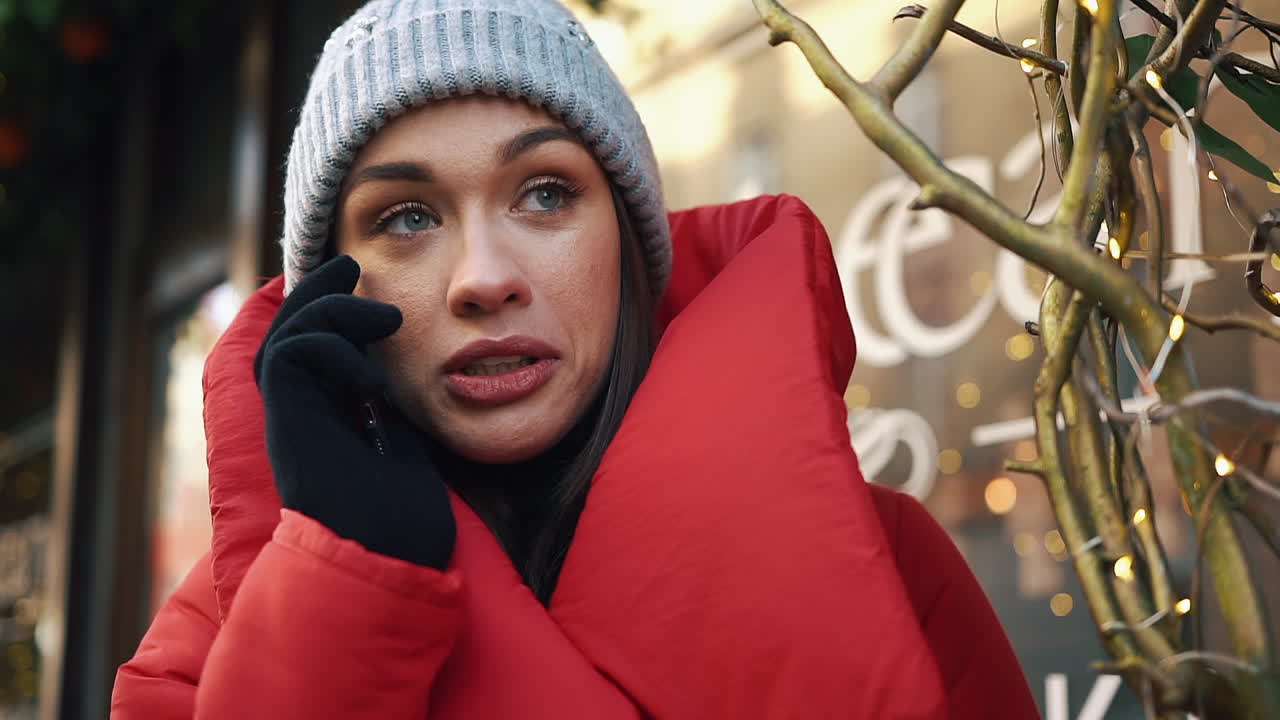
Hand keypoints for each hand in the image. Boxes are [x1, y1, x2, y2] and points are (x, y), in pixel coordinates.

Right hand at [254, 255, 454, 569]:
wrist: (391, 560)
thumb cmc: (405, 521)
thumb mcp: (406, 447)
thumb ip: (391, 412)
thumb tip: (397, 377)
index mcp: (328, 423)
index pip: (314, 353)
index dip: (329, 313)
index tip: (362, 287)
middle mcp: (302, 419)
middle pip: (287, 337)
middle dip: (314, 293)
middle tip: (349, 264)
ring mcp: (293, 422)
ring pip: (283, 340)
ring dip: (325, 311)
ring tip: (383, 317)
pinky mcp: (291, 423)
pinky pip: (290, 358)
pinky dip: (328, 349)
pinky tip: (370, 376)